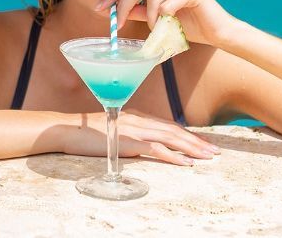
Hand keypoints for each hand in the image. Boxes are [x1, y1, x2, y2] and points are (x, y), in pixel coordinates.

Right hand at [69, 110, 220, 165]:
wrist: (66, 130)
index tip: (203, 144)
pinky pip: (155, 149)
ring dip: (192, 148)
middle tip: (215, 152)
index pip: (168, 125)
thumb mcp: (112, 131)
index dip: (188, 135)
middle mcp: (137, 119)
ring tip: (208, 157)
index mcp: (135, 116)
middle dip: (197, 141)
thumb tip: (143, 146)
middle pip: (173, 130)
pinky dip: (173, 156)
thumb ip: (129, 135)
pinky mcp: (127, 140)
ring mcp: (133, 128)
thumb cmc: (86, 133)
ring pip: (169, 137)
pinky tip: (186, 163)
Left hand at [95, 0, 237, 46]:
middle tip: (115, 24)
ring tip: (158, 29)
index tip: (98, 7)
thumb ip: (139, 12)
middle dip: (121, 4)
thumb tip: (115, 11)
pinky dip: (162, 18)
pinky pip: (165, 3)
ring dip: (150, 18)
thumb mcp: (157, 19)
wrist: (218, 33)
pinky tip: (170, 25)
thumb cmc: (189, 26)